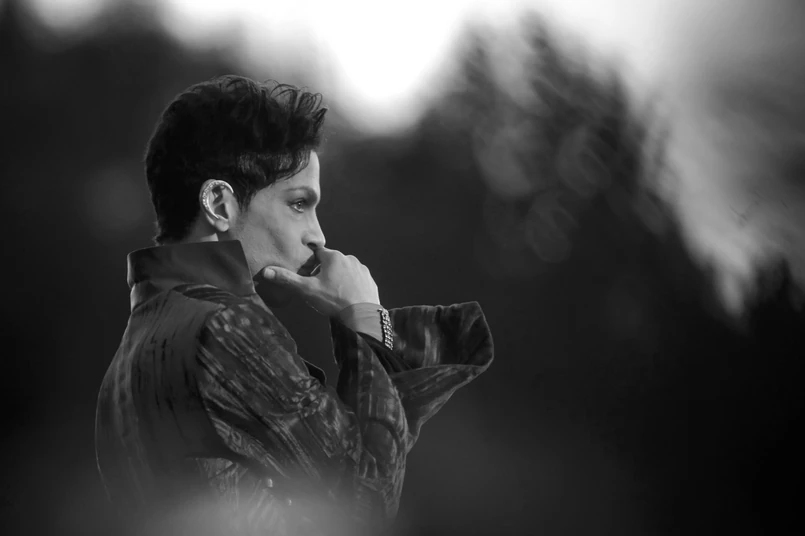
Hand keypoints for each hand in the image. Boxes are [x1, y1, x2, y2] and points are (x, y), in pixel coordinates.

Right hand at [260, 248, 379, 316]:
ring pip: (345, 270)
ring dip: (338, 278)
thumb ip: (287, 279)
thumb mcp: (307, 290)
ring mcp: (361, 269)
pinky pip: (357, 279)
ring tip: (334, 295)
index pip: (317, 253)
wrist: (362, 316)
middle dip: (324, 272)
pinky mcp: (370, 280)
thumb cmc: (333, 300)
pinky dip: (351, 286)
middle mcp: (349, 258)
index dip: (311, 264)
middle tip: (320, 289)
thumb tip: (266, 271)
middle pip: (331, 262)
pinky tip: (347, 298)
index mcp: (333, 257)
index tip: (308, 275)